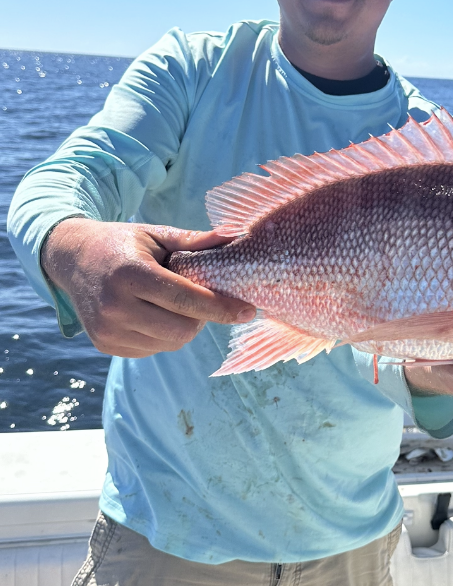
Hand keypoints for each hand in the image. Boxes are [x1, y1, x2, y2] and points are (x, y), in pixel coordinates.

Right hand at [41, 218, 255, 357]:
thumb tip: (235, 235)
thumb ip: (194, 240)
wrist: (71, 259)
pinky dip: (162, 336)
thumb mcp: (156, 235)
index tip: (247, 310)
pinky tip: (153, 315)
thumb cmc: (122, 244)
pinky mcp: (105, 345)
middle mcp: (115, 305)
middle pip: (182, 330)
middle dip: (201, 319)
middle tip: (199, 301)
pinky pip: (151, 350)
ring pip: (169, 343)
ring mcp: (107, 330)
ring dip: (182, 328)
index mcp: (131, 274)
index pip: (186, 300)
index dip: (221, 308)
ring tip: (172, 305)